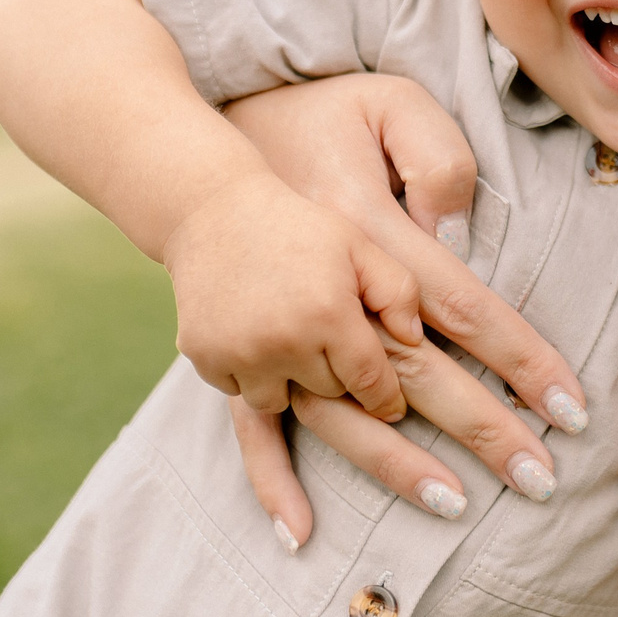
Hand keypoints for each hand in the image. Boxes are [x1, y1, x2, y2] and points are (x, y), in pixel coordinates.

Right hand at [163, 171, 422, 419]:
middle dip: (336, 374)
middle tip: (327, 340)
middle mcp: (284, 342)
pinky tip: (252, 336)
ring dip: (289, 380)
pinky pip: (237, 390)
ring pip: (280, 401)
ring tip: (289, 340)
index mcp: (329, 315)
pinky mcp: (204, 357)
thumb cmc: (298, 227)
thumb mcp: (359, 245)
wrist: (213, 210)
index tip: (391, 406)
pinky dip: (248, 373)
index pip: (369, 382)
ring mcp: (239, 353)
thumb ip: (398, 290)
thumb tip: (413, 340)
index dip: (384, 398)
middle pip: (327, 392)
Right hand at [219, 76, 585, 541]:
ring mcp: (265, 344)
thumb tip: (455, 231)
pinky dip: (274, 483)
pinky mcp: (231, 365)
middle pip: (413, 380)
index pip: (461, 310)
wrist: (200, 163)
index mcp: (359, 237)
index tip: (569, 407)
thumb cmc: (312, 122)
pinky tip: (302, 534)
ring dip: (399, 467)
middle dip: (483, 431)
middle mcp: (313, 305)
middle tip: (542, 480)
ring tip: (457, 506)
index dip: (518, 360)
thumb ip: (435, 160)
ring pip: (344, 419)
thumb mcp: (386, 105)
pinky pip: (255, 434)